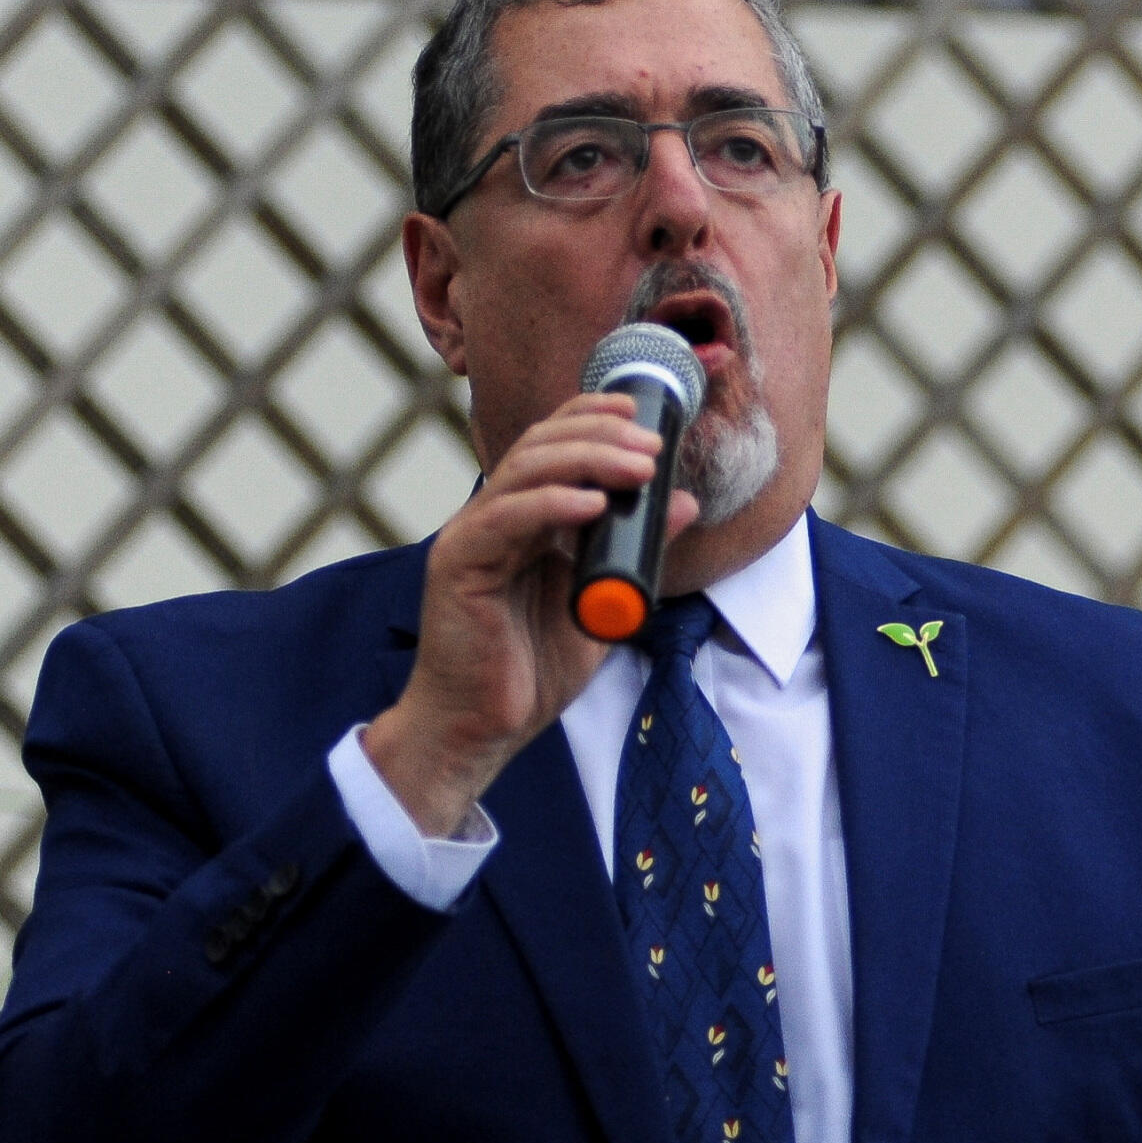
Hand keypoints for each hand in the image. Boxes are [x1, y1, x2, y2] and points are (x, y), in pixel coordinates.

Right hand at [363, 396, 698, 833]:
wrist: (479, 731)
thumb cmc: (531, 673)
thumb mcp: (602, 604)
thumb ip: (638, 554)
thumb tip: (683, 504)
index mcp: (522, 521)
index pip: (552, 445)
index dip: (592, 418)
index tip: (641, 411)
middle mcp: (492, 518)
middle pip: (540, 446)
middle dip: (600, 435)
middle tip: (651, 447)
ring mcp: (471, 538)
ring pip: (525, 472)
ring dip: (585, 460)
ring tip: (637, 466)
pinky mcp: (458, 565)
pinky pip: (505, 520)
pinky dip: (550, 505)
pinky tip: (591, 504)